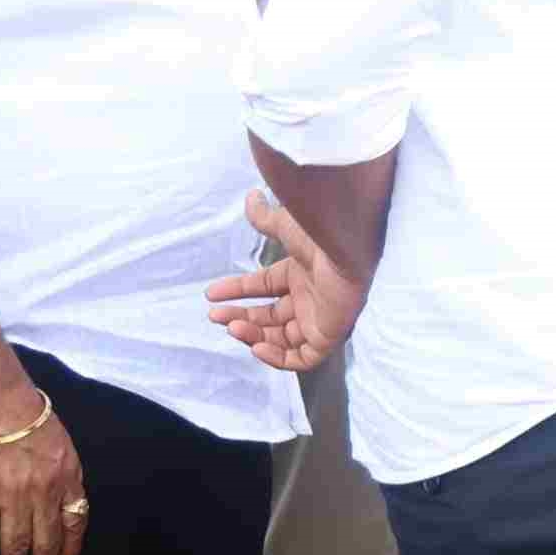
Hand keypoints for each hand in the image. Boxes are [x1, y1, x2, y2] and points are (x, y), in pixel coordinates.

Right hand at [0, 372, 86, 554]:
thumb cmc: (26, 415)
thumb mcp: (60, 444)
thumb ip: (61, 474)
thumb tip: (59, 501)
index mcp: (68, 477)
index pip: (75, 523)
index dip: (69, 549)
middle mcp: (45, 492)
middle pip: (47, 541)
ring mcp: (13, 496)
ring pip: (16, 543)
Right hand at [207, 188, 365, 374]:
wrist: (345, 247)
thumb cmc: (319, 235)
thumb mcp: (285, 225)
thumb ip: (265, 218)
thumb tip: (251, 197)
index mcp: (302, 272)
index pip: (264, 287)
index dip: (237, 291)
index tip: (210, 294)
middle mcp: (311, 296)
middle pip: (270, 316)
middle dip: (240, 317)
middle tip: (216, 316)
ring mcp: (320, 317)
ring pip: (282, 338)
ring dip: (253, 335)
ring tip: (231, 326)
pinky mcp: (329, 335)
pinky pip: (303, 358)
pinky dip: (278, 357)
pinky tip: (256, 345)